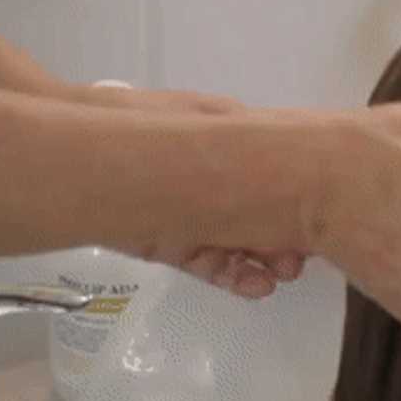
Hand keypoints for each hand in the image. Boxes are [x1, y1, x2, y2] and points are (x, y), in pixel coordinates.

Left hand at [68, 81, 307, 297]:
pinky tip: (253, 285)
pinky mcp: (170, 245)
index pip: (274, 184)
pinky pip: (208, 265)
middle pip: (259, 221)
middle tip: (297, 260)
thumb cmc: (149, 121)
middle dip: (282, 242)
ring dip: (261, 264)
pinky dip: (232, 277)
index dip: (295, 206)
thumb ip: (248, 133)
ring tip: (277, 276)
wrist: (85, 142)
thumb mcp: (212, 115)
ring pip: (237, 248)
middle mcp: (216, 188)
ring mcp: (194, 218)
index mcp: (232, 153)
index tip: (314, 224)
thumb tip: (290, 153)